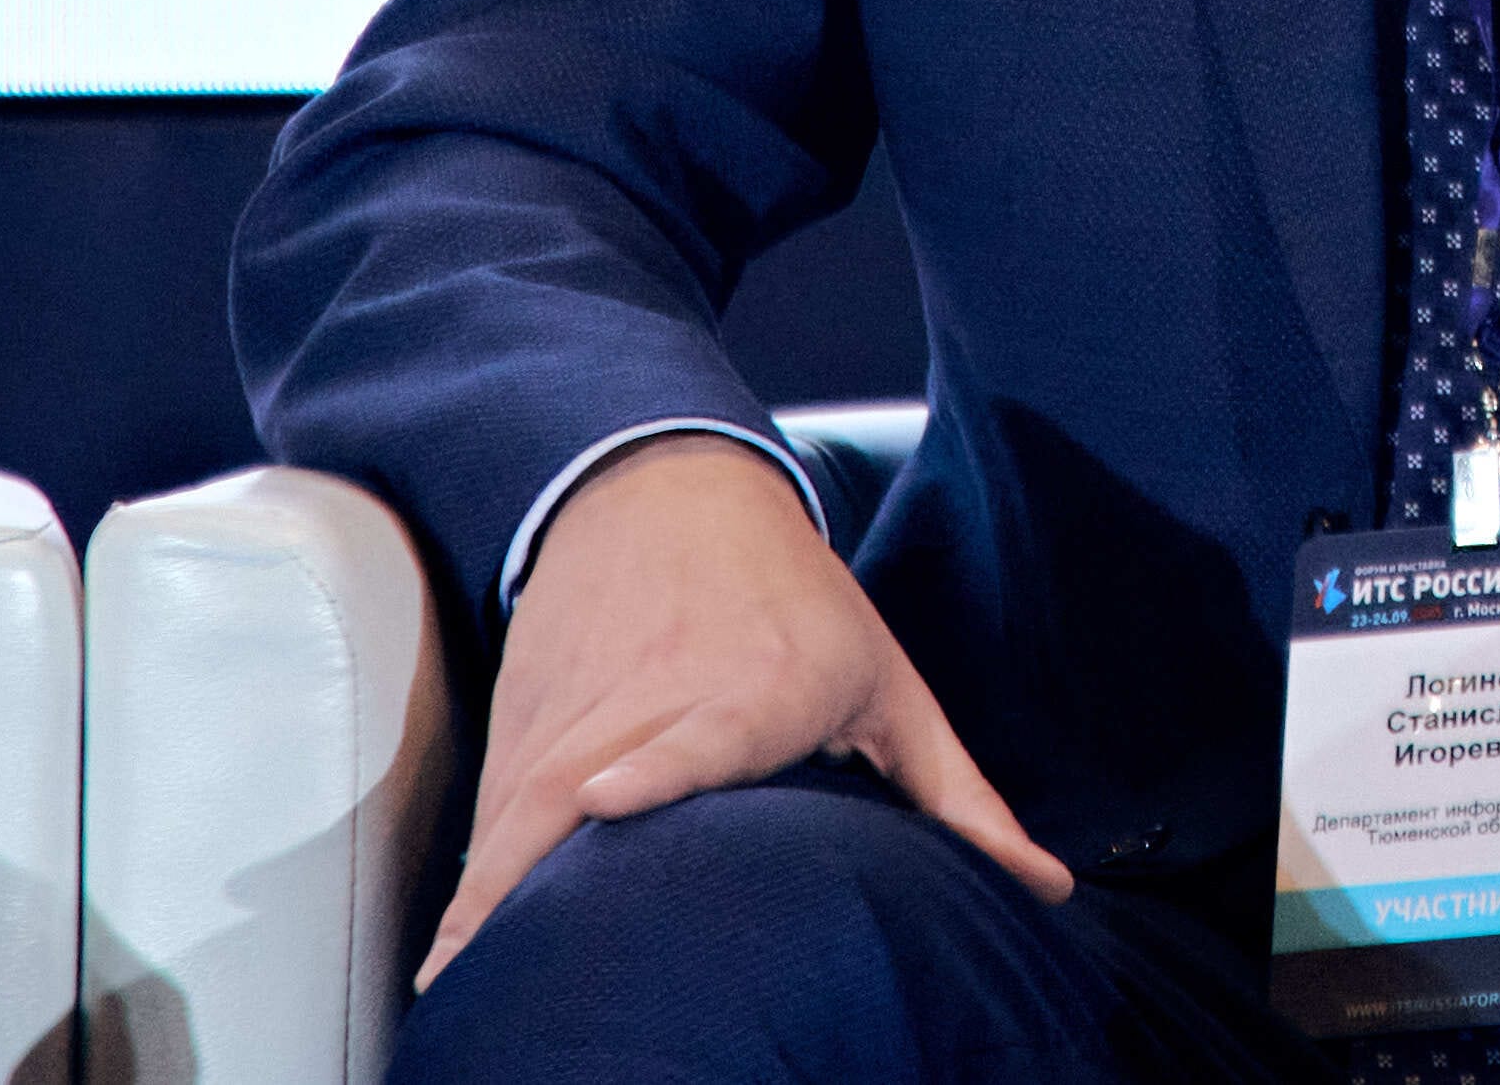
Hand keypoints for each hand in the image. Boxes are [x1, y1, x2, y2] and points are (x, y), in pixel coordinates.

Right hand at [418, 433, 1068, 986]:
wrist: (662, 492)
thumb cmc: (795, 601)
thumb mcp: (887, 684)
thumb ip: (959, 799)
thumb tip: (1044, 886)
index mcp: (755, 691)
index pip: (698, 731)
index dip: (655, 767)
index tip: (606, 797)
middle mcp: (648, 705)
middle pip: (579, 801)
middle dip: (539, 896)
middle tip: (510, 991)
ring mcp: (572, 721)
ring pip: (515, 826)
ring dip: (486, 918)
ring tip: (468, 1007)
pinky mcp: (522, 736)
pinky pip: (489, 829)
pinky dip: (468, 899)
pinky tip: (455, 970)